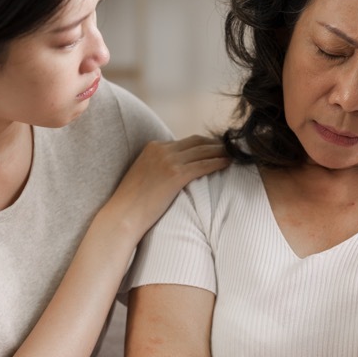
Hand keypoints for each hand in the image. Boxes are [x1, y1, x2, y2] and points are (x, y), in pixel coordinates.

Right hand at [105, 135, 228, 234]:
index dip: (204, 144)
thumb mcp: (145, 176)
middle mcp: (161, 149)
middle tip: (231, 149)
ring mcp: (168, 161)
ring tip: (234, 155)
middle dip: (216, 144)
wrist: (123, 215)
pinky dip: (218, 162)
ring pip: (203, 151)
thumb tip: (175, 173)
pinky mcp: (175, 175)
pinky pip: (203, 165)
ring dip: (221, 151)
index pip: (186, 141)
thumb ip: (159, 167)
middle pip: (197, 141)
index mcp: (153, 147)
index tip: (217, 148)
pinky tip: (228, 164)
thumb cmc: (133, 203)